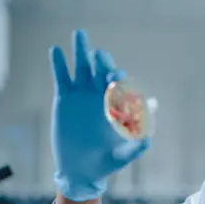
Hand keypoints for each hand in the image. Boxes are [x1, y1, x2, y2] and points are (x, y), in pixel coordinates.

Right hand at [50, 30, 149, 201]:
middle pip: (103, 70)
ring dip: (82, 50)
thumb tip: (148, 139)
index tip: (115, 78)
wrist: (80, 169)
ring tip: (80, 34)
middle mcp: (102, 95)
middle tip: (99, 53)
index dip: (119, 80)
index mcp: (118, 105)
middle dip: (103, 60)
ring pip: (83, 67)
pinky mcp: (64, 97)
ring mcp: (82, 94)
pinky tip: (56, 50)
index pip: (121, 86)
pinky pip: (62, 77)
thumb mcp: (121, 157)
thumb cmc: (105, 163)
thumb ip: (134, 148)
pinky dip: (59, 64)